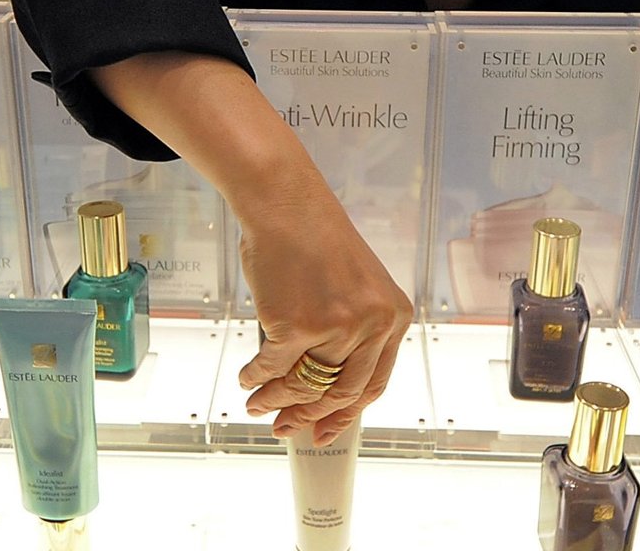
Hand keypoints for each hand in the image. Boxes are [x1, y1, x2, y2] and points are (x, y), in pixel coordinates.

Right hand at [236, 188, 412, 446]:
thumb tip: (315, 389)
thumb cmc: (313, 241)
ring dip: (275, 399)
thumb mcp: (354, 289)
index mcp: (393, 317)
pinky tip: (246, 378)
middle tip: (284, 425)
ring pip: (304, 385)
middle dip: (308, 416)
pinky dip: (255, 378)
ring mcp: (337, 327)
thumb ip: (349, 334)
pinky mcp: (297, 325)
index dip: (345, 415)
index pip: (373, 385)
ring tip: (256, 403)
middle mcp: (372, 325)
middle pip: (341, 393)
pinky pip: (271, 368)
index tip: (324, 433)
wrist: (286, 205)